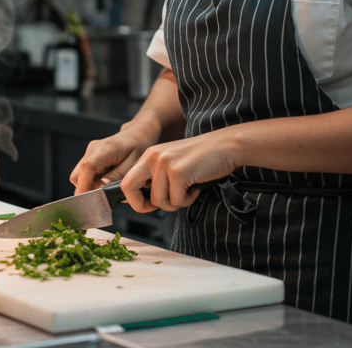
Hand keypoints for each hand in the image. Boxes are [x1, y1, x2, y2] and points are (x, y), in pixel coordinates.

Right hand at [69, 128, 156, 194]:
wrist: (137, 134)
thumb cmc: (139, 147)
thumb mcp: (134, 164)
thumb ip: (117, 177)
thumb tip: (100, 189)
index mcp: (105, 149)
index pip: (87, 168)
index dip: (84, 186)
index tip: (88, 202)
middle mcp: (93, 149)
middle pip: (77, 176)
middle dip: (87, 189)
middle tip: (106, 195)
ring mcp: (89, 152)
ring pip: (79, 176)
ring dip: (91, 185)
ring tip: (109, 185)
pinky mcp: (90, 156)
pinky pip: (84, 174)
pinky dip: (93, 181)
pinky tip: (107, 179)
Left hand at [121, 132, 236, 212]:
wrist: (226, 146)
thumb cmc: (202, 159)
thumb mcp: (172, 163)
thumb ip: (157, 178)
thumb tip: (144, 202)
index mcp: (149, 155)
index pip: (126, 182)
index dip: (135, 200)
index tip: (151, 204)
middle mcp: (153, 157)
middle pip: (129, 188)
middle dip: (142, 205)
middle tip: (165, 204)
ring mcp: (164, 163)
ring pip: (159, 201)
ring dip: (176, 203)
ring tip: (188, 190)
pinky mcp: (178, 172)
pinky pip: (177, 201)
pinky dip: (188, 200)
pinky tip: (196, 186)